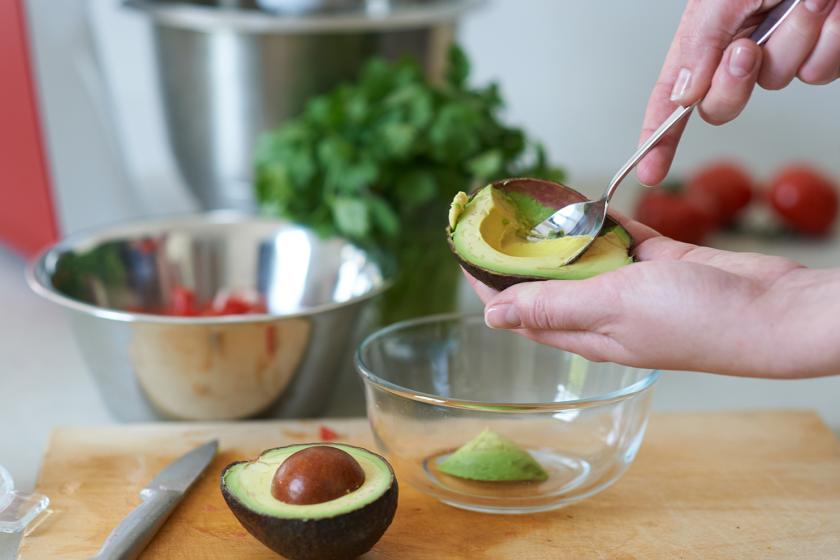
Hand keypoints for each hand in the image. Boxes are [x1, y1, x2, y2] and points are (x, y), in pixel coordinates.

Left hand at [469, 219, 839, 377]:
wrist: (774, 311)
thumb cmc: (699, 320)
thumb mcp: (614, 309)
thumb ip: (554, 307)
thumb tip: (492, 315)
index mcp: (587, 332)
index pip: (521, 310)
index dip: (489, 283)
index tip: (464, 251)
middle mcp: (604, 313)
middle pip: (547, 282)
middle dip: (518, 255)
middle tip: (494, 220)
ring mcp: (633, 287)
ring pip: (583, 258)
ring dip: (559, 236)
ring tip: (530, 206)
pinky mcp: (661, 264)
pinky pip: (621, 239)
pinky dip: (602, 223)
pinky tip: (584, 204)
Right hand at [637, 0, 839, 185]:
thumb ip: (698, 46)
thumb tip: (680, 96)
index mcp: (707, 32)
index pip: (671, 94)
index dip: (658, 135)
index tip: (649, 171)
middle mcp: (742, 45)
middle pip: (720, 105)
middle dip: (734, 84)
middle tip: (748, 49)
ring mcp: (784, 50)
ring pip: (778, 82)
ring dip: (794, 44)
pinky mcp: (825, 49)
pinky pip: (821, 72)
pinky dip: (829, 41)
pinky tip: (831, 11)